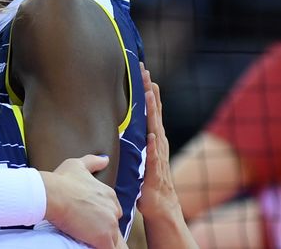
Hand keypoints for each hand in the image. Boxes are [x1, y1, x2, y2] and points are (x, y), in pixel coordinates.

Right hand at [42, 154, 121, 248]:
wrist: (52, 194)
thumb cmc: (61, 180)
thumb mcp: (77, 165)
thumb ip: (93, 161)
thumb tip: (105, 159)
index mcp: (109, 193)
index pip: (111, 208)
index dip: (100, 214)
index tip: (87, 215)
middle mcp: (113, 208)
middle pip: (112, 223)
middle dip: (102, 226)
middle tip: (85, 227)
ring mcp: (110, 224)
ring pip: (111, 238)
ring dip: (101, 238)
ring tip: (87, 237)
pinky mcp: (103, 238)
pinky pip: (108, 248)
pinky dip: (100, 247)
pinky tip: (89, 245)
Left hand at [136, 64, 178, 218]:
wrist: (161, 209)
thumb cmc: (148, 183)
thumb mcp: (139, 156)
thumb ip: (134, 142)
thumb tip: (119, 127)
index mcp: (154, 139)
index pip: (150, 111)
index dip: (147, 92)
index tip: (143, 73)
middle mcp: (159, 144)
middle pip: (154, 113)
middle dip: (150, 92)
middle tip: (146, 72)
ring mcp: (158, 157)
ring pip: (156, 129)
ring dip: (153, 112)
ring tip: (150, 93)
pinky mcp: (155, 173)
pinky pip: (155, 158)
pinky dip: (155, 146)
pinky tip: (153, 135)